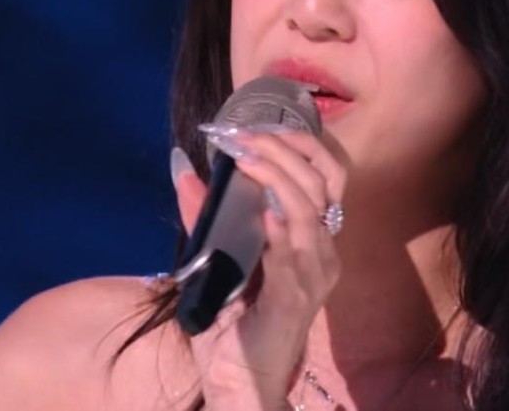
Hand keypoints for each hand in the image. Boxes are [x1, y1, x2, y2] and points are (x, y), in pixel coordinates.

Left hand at [172, 129, 347, 409]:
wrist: (239, 382)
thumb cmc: (234, 325)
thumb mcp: (215, 259)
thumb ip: (203, 217)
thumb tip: (184, 171)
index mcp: (309, 240)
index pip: (324, 176)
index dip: (297, 144)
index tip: (258, 127)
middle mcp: (321, 252)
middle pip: (324, 180)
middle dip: (287, 149)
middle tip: (248, 135)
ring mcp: (314, 273)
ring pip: (310, 206)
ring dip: (277, 175)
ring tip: (247, 157)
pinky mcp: (297, 295)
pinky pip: (296, 248)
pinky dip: (279, 221)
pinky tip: (260, 207)